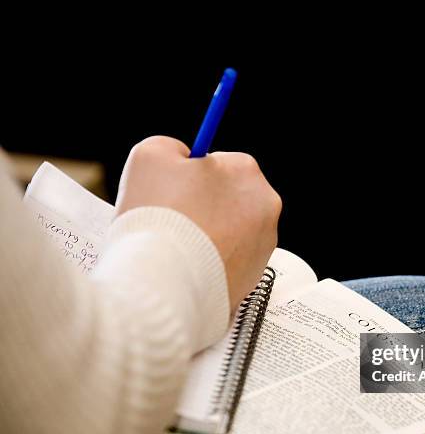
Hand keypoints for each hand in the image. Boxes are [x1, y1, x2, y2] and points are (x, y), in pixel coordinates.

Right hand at [115, 136, 281, 309]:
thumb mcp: (150, 154)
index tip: (172, 189)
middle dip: (201, 206)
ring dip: (206, 235)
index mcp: (246, 172)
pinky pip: (228, 261)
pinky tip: (186, 265)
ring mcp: (263, 246)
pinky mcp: (254, 278)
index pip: (217, 163)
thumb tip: (181, 159)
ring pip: (228, 231)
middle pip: (227, 198)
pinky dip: (210, 261)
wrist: (165, 285)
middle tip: (170, 218)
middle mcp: (266, 208)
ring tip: (175, 245)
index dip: (187, 176)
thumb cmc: (159, 218)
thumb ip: (170, 148)